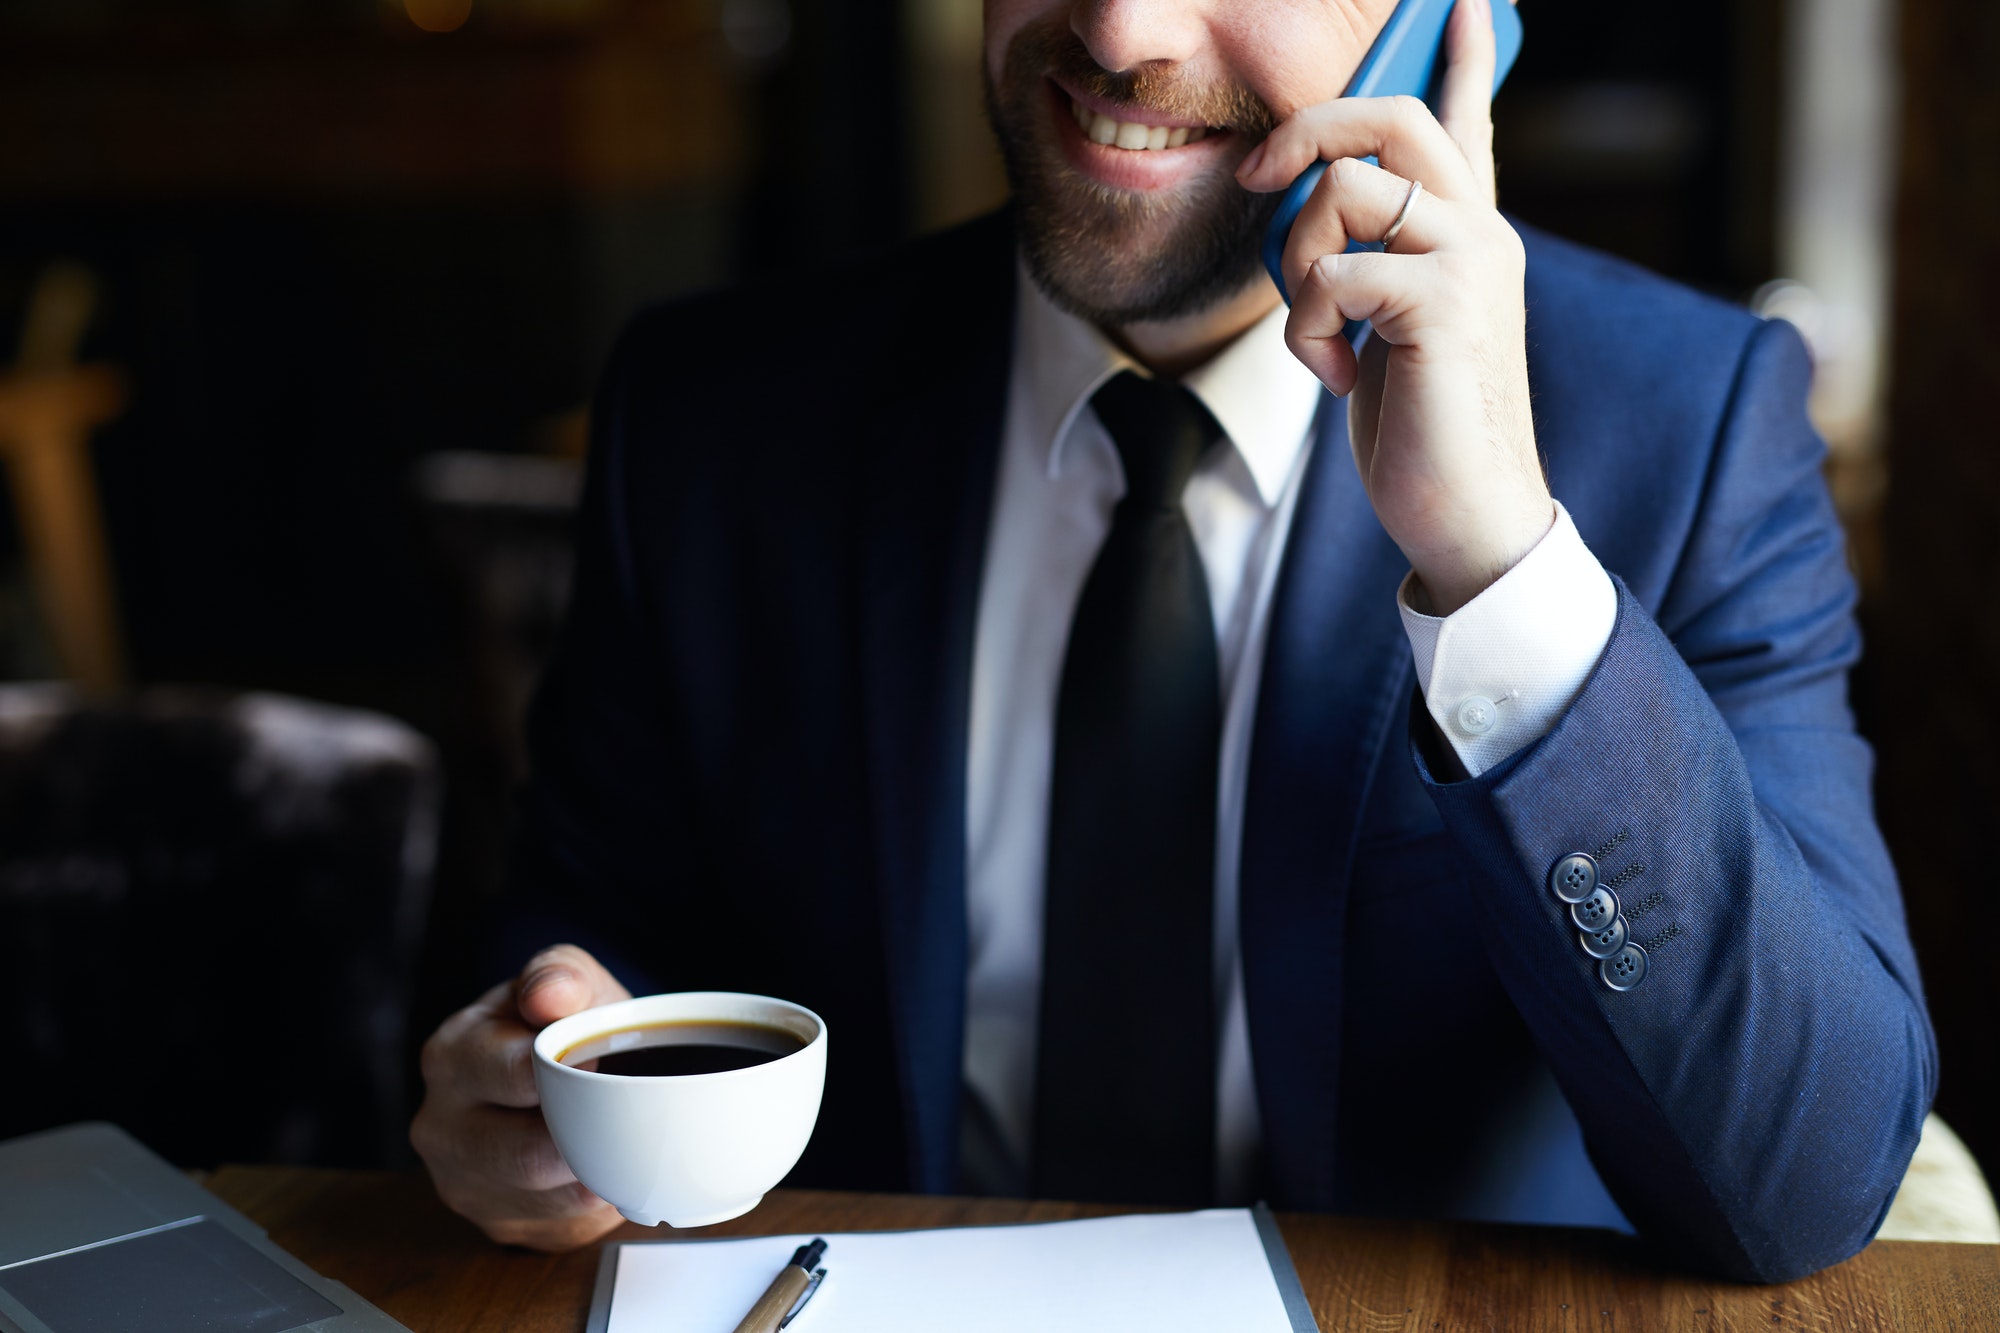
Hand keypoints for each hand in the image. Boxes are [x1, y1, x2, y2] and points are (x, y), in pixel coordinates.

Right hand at [410, 944, 630, 1249]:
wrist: (561, 1074)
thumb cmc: (564, 1025)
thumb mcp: (568, 982)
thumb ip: (561, 976)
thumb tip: (548, 996)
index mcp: (451, 1055)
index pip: (517, 1074)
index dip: (576, 1073)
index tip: (609, 1066)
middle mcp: (440, 1126)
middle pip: (529, 1154)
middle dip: (588, 1136)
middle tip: (628, 1115)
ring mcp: (463, 1183)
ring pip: (552, 1197)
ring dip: (598, 1171)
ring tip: (621, 1137)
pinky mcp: (499, 1223)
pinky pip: (562, 1225)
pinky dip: (596, 1200)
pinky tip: (604, 1166)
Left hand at [1236, 0, 1550, 614]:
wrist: (1467, 511)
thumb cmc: (1423, 423)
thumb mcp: (1392, 325)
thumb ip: (1373, 259)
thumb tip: (1309, 210)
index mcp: (1468, 232)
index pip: (1468, 120)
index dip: (1463, 56)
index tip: (1461, 1)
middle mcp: (1480, 231)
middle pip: (1389, 117)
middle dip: (1305, 131)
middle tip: (1254, 179)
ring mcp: (1469, 262)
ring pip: (1345, 191)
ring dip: (1296, 263)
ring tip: (1319, 334)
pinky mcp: (1444, 307)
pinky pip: (1332, 274)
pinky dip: (1308, 329)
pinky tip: (1341, 376)